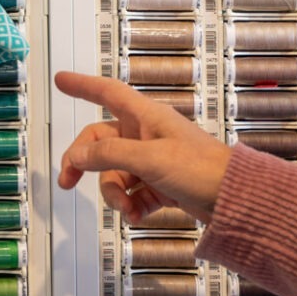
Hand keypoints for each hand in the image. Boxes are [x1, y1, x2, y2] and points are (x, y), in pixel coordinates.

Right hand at [55, 71, 230, 226]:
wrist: (235, 199)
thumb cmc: (201, 168)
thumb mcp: (149, 158)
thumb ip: (109, 155)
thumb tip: (77, 156)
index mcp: (145, 117)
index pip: (107, 92)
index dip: (82, 85)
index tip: (62, 79)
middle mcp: (146, 135)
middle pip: (100, 142)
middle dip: (83, 163)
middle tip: (67, 181)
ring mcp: (152, 160)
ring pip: (114, 173)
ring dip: (113, 193)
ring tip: (126, 208)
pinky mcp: (161, 184)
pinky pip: (132, 193)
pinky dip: (131, 205)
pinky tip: (137, 215)